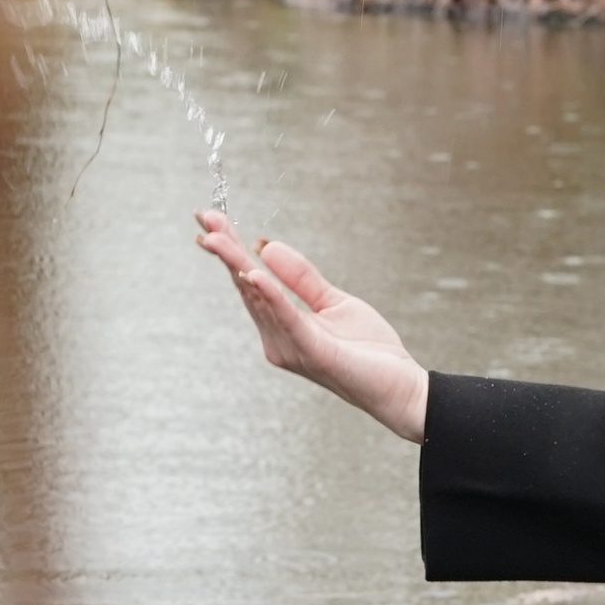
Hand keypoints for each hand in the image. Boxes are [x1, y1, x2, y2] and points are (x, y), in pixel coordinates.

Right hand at [195, 210, 429, 441]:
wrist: (400, 388)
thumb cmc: (369, 350)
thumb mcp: (334, 302)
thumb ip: (302, 278)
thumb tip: (267, 246)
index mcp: (282, 325)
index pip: (251, 282)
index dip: (232, 249)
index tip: (213, 218)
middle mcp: (278, 338)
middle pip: (246, 287)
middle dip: (225, 251)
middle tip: (204, 217)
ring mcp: (291, 347)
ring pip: (259, 298)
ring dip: (237, 265)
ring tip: (217, 238)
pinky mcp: (313, 353)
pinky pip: (288, 318)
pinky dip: (270, 295)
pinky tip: (254, 272)